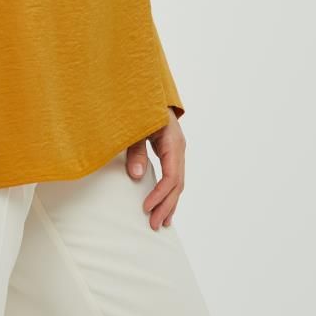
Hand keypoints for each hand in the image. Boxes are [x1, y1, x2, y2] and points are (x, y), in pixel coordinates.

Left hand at [124, 107, 185, 230]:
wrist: (148, 90)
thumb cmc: (141, 106)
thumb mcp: (136, 126)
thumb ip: (136, 149)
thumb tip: (137, 176)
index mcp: (173, 143)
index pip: (171, 177)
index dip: (160, 195)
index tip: (146, 209)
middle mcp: (178, 149)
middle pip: (177, 184)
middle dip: (166, 206)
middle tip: (154, 225)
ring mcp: (177, 151)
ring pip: (178, 182)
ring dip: (170, 203)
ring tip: (162, 223)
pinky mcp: (171, 151)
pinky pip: (174, 176)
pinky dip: (169, 192)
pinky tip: (164, 205)